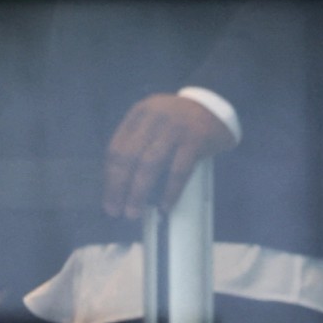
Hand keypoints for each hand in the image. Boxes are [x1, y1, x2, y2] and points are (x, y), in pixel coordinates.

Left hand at [104, 94, 235, 219]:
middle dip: (118, 186)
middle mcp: (154, 118)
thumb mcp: (153, 120)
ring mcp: (175, 128)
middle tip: (115, 210)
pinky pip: (179, 170)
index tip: (108, 198)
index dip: (109, 176)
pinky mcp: (195, 140)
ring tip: (133, 212)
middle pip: (128, 156)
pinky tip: (164, 206)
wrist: (215, 110)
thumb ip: (136, 141)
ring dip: (138, 192)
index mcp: (138, 114)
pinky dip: (169, 191)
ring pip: (149, 164)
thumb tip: (118, 181)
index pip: (116, 147)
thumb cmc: (177, 122)